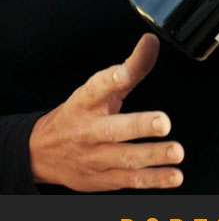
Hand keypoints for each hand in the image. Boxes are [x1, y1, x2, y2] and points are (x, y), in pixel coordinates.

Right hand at [29, 34, 184, 191]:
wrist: (40, 154)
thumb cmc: (79, 116)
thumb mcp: (98, 91)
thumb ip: (131, 68)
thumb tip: (151, 41)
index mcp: (84, 104)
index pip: (94, 89)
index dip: (108, 79)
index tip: (123, 73)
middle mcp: (88, 131)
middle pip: (112, 129)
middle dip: (138, 126)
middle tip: (163, 122)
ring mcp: (95, 157)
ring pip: (125, 158)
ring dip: (152, 155)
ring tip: (176, 151)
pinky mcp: (105, 178)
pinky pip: (132, 179)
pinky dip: (155, 179)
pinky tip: (175, 176)